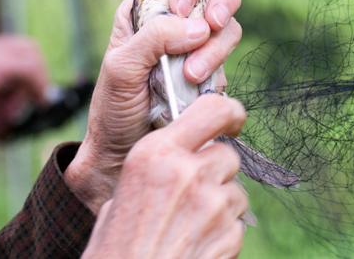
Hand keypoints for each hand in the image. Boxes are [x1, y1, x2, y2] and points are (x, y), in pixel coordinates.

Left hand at [66, 0, 241, 211]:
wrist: (124, 154)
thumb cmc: (113, 108)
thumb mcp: (121, 67)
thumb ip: (154, 38)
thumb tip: (198, 26)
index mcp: (145, 5)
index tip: (183, 6)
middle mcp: (173, 18)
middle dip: (219, 4)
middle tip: (212, 25)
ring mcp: (194, 44)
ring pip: (226, 24)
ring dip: (216, 46)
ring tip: (192, 75)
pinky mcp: (210, 71)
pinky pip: (229, 58)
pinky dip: (220, 69)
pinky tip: (198, 88)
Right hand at [82, 95, 248, 258]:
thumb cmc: (116, 247)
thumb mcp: (120, 194)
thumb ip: (155, 169)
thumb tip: (178, 158)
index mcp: (156, 153)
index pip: (213, 109)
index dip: (228, 112)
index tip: (231, 118)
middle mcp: (188, 172)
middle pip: (227, 154)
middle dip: (215, 170)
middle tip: (193, 191)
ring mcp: (212, 205)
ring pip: (235, 190)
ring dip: (220, 203)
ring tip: (188, 224)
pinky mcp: (228, 236)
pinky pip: (236, 224)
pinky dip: (222, 232)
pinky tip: (196, 244)